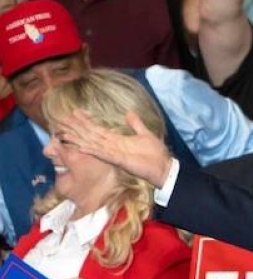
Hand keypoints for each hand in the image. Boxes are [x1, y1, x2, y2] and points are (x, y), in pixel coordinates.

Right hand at [58, 110, 173, 188]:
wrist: (163, 167)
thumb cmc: (155, 153)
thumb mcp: (145, 134)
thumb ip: (136, 124)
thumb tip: (129, 112)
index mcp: (117, 140)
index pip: (98, 129)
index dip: (86, 121)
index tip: (75, 112)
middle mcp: (112, 147)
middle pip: (91, 135)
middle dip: (77, 127)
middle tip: (63, 119)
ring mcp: (114, 154)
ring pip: (93, 145)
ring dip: (80, 139)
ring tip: (65, 134)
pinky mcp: (119, 160)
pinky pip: (104, 154)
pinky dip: (93, 150)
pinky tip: (82, 147)